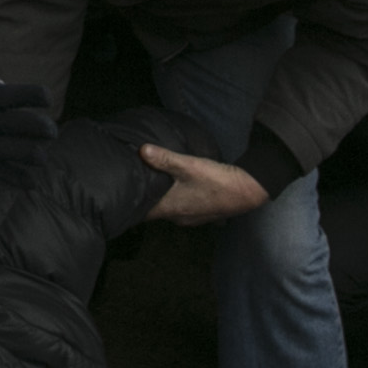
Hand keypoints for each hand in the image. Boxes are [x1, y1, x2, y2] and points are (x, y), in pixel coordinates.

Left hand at [140, 143, 271, 225]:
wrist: (247, 191)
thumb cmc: (215, 180)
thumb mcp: (188, 165)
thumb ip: (164, 158)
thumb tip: (141, 150)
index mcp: (170, 208)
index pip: (143, 214)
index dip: (131, 206)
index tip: (121, 197)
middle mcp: (178, 217)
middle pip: (155, 212)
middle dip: (145, 201)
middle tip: (134, 187)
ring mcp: (192, 218)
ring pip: (169, 210)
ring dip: (162, 201)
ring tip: (153, 186)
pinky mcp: (203, 214)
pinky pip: (183, 209)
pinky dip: (177, 201)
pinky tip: (178, 190)